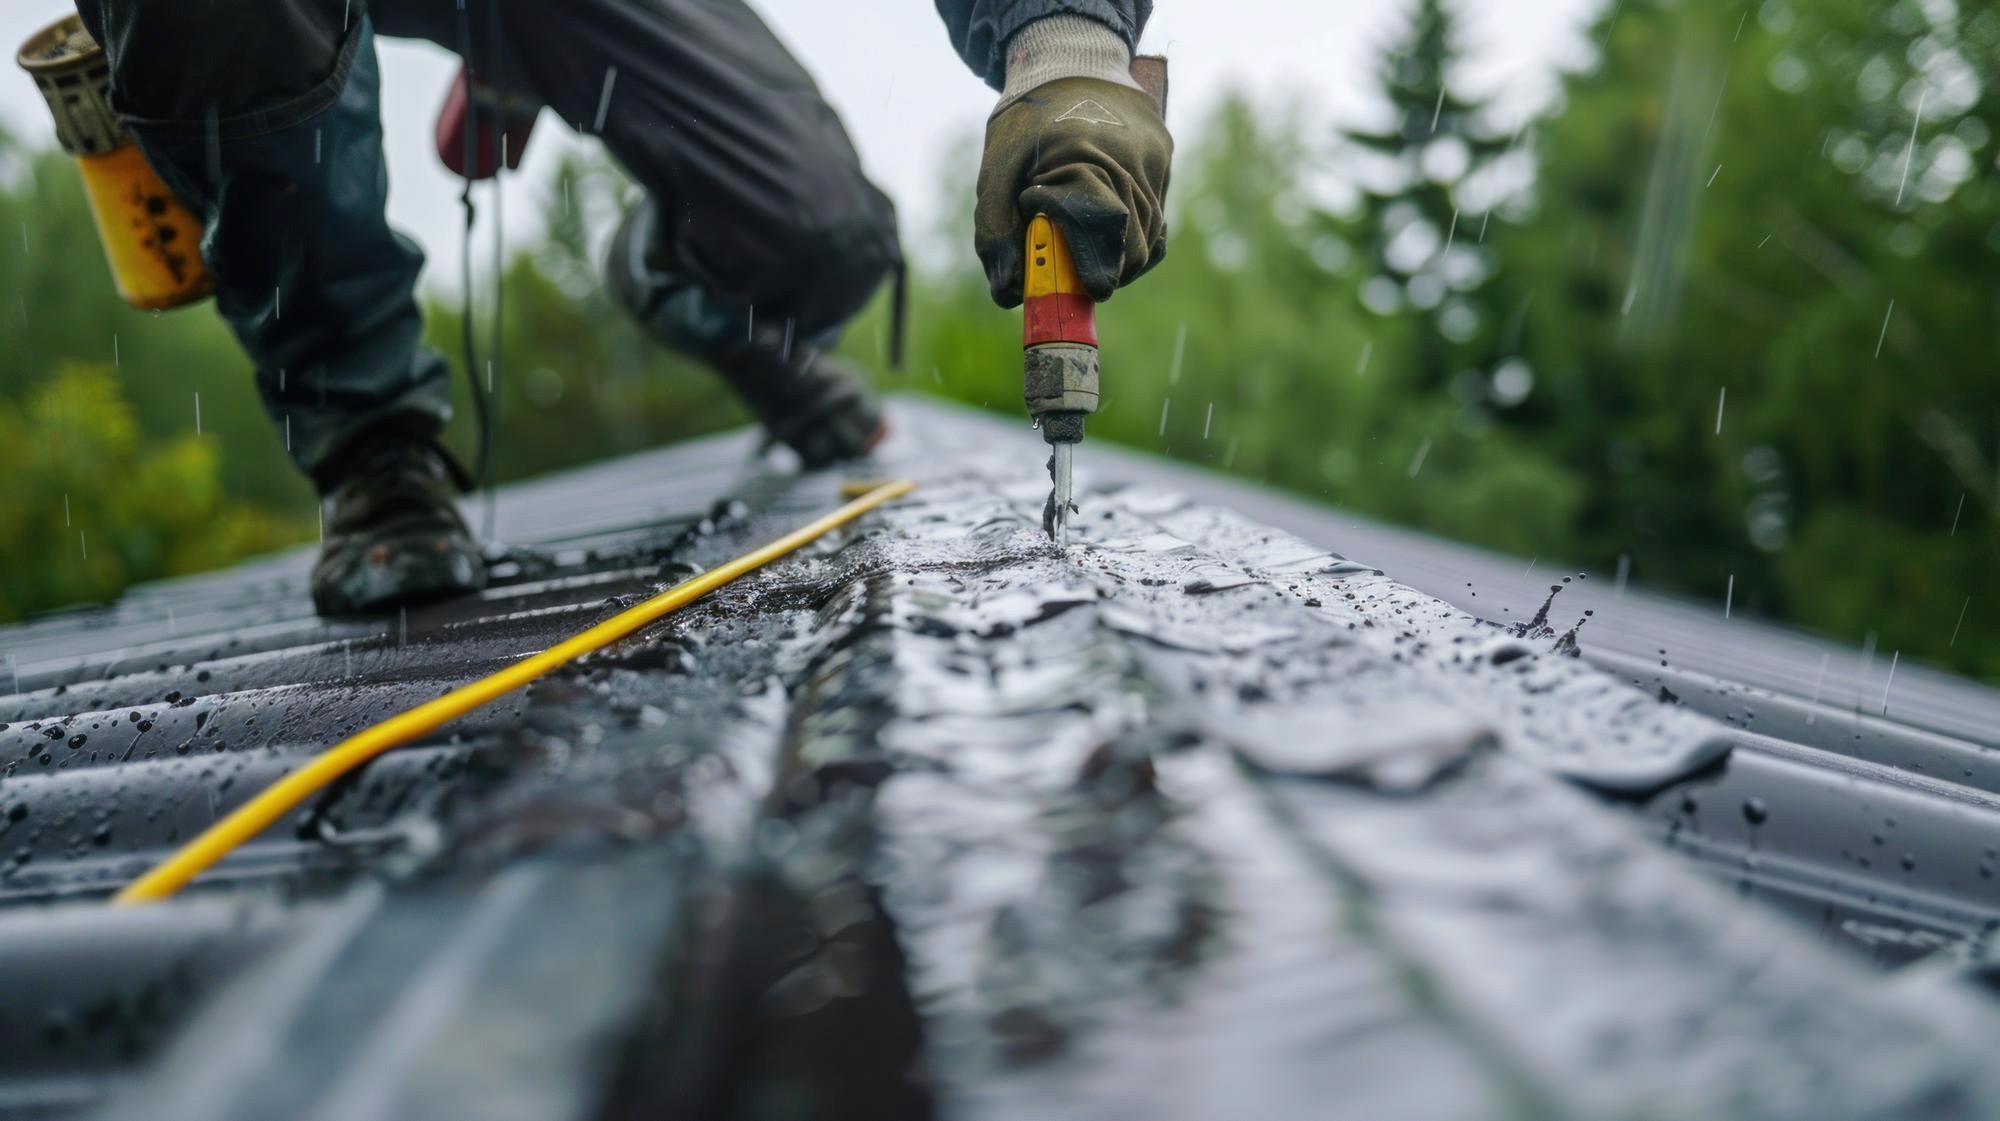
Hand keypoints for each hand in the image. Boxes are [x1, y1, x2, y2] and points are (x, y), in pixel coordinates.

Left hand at [975, 76, 1171, 307]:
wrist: (1069, 61)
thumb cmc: (1026, 121)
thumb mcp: (995, 173)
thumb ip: (994, 233)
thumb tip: (1009, 295)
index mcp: (1087, 160)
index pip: (1102, 237)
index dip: (1092, 272)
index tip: (1077, 288)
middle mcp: (1131, 162)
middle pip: (1133, 250)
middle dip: (1106, 273)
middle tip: (1076, 276)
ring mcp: (1154, 161)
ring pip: (1149, 239)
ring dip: (1120, 257)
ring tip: (1086, 249)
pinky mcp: (1163, 159)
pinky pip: (1157, 218)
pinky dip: (1135, 237)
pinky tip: (1110, 234)